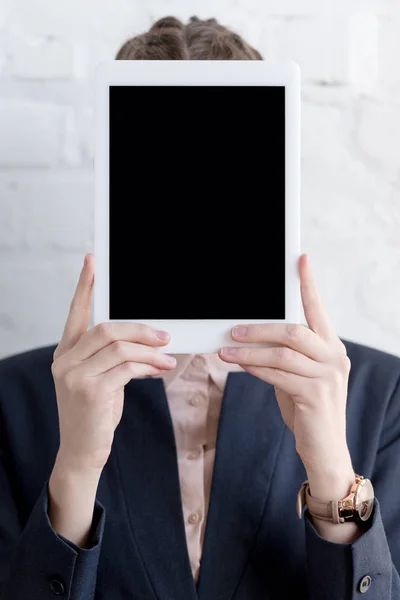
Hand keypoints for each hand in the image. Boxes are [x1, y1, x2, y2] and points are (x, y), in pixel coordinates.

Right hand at [51, 253, 175, 473]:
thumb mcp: (101, 379)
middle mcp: (65, 360)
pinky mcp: (90, 391)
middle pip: (106, 328)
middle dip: (140, 328)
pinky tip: (161, 369)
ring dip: (150, 351)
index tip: (91, 262)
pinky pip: (126, 368)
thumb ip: (114, 357)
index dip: (84, 287)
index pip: (76, 314)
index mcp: (66, 353)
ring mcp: (74, 376)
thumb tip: (147, 339)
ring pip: (119, 347)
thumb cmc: (95, 413)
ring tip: (168, 357)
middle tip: (164, 335)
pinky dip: (149, 366)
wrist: (82, 451)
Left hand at [219, 254, 353, 502]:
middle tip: (233, 328)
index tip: (300, 260)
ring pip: (282, 353)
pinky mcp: (316, 396)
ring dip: (249, 350)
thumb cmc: (308, 408)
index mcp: (331, 347)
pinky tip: (240, 366)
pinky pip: (278, 376)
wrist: (325, 450)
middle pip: (293, 330)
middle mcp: (334, 357)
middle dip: (259, 327)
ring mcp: (327, 377)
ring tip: (226, 349)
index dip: (309, 284)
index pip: (318, 310)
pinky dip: (255, 369)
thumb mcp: (298, 376)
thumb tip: (251, 336)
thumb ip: (284, 355)